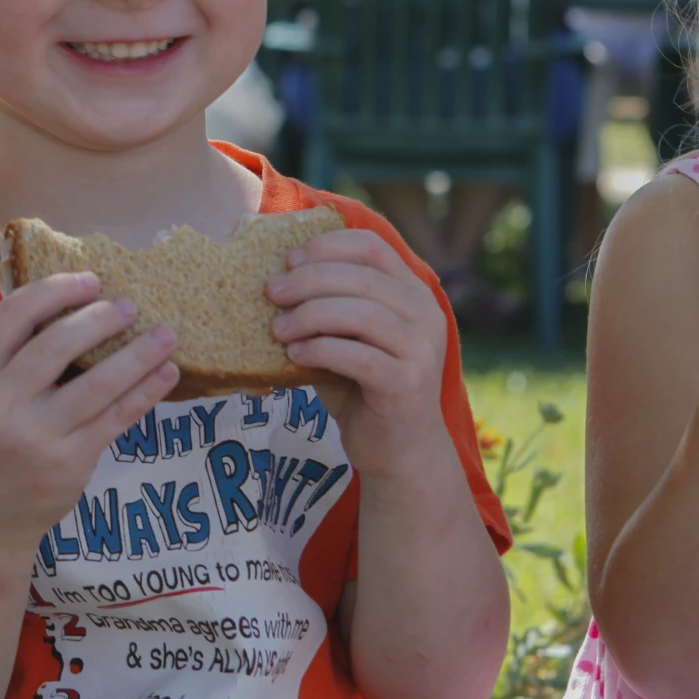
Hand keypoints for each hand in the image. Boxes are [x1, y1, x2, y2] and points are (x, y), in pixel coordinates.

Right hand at [0, 272, 178, 542]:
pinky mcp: (69, 463)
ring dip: (138, 354)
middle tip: (130, 306)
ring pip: (98, 383)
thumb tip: (73, 304)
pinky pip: (117, 418)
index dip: (55, 291)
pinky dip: (146, 391)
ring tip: (167, 334)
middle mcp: (0, 405)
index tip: (90, 281)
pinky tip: (166, 373)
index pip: (12, 316)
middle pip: (57, 344)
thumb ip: (10, 357)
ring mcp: (36, 437)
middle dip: (100, 318)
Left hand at [266, 229, 451, 478]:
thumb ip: (328, 310)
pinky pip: (358, 355)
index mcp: (413, 294)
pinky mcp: (408, 383)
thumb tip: (276, 280)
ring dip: (311, 315)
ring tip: (279, 330)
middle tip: (272, 292)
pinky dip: (321, 350)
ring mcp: (422, 349)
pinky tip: (295, 356)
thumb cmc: (365, 391)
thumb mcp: (348, 340)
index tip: (290, 259)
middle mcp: (426, 315)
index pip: (373, 248)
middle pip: (363, 277)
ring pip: (361, 313)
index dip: (328, 246)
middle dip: (309, 280)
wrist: (400, 452)